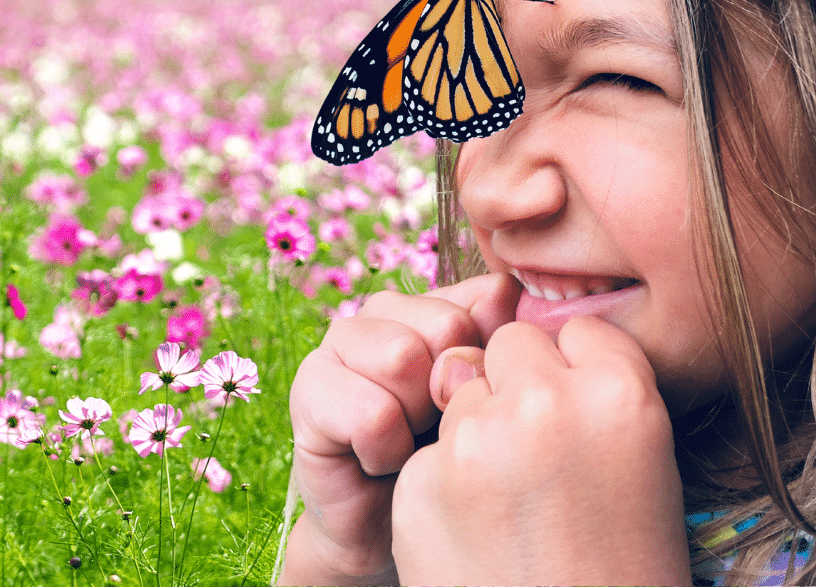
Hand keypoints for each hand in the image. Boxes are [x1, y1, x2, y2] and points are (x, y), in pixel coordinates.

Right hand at [278, 273, 520, 585]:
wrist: (388, 527)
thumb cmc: (442, 456)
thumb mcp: (483, 399)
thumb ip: (496, 339)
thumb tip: (508, 288)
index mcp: (428, 303)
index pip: (482, 303)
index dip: (489, 369)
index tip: (474, 406)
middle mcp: (380, 311)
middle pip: (444, 327)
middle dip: (452, 394)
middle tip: (436, 428)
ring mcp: (338, 343)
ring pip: (403, 359)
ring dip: (416, 421)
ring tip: (408, 442)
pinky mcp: (307, 389)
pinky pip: (372, 413)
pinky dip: (385, 452)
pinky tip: (378, 462)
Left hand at [391, 315, 691, 586]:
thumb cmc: (619, 570)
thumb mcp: (643, 468)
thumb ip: (592, 392)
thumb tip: (527, 341)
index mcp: (621, 397)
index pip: (577, 328)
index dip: (571, 368)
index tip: (574, 408)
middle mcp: (547, 402)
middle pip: (509, 345)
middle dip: (513, 385)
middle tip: (534, 456)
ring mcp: (478, 439)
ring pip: (461, 389)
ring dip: (474, 430)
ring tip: (507, 507)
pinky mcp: (422, 479)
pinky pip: (429, 449)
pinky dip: (441, 481)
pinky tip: (473, 533)